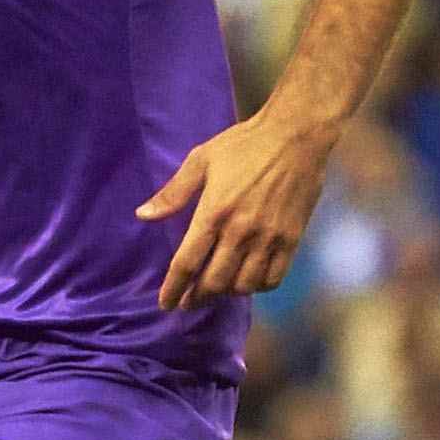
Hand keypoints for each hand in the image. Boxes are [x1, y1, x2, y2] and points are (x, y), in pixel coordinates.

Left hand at [137, 106, 339, 307]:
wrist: (296, 135)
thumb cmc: (244, 144)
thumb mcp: (201, 160)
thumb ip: (173, 193)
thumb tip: (143, 215)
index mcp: (214, 213)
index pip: (187, 263)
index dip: (173, 288)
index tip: (165, 304)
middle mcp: (241, 231)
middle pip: (214, 282)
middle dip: (197, 297)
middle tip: (187, 302)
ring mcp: (269, 237)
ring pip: (244, 285)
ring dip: (226, 293)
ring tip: (216, 290)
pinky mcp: (292, 238)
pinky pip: (274, 277)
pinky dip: (258, 286)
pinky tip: (248, 281)